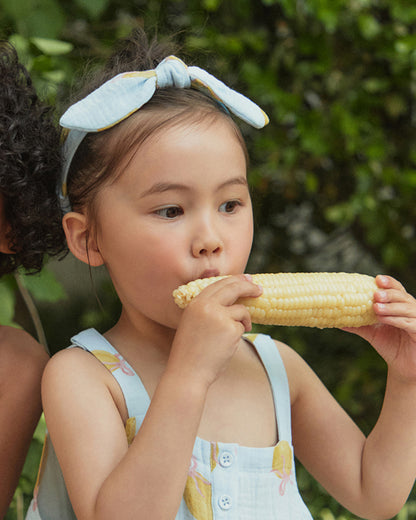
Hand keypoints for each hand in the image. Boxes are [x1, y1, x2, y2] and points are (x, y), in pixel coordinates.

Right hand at [168, 274, 262, 388]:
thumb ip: (209, 310)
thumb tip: (234, 300)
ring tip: (232, 336)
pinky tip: (226, 346)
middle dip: (249, 287)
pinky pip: (242, 327)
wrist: (187, 372)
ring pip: (241, 310)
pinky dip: (239, 335)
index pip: (218, 284)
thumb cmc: (191, 352)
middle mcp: (207, 306)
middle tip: (259, 289)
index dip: (235, 280)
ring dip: (244, 321)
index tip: (247, 280)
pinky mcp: (231, 329)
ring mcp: (219, 316)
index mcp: (196, 303)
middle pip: (233, 287)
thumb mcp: (194, 323)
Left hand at [344, 275, 415, 382]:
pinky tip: (384, 319)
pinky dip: (397, 320)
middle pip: (402, 296)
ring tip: (376, 307)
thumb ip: (356, 324)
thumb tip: (334, 319)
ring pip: (406, 309)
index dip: (389, 282)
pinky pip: (410, 324)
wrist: (402, 366)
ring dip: (391, 307)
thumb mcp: (371, 332)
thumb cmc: (389, 345)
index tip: (377, 278)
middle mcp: (411, 309)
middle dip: (389, 294)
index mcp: (399, 305)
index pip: (396, 289)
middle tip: (375, 294)